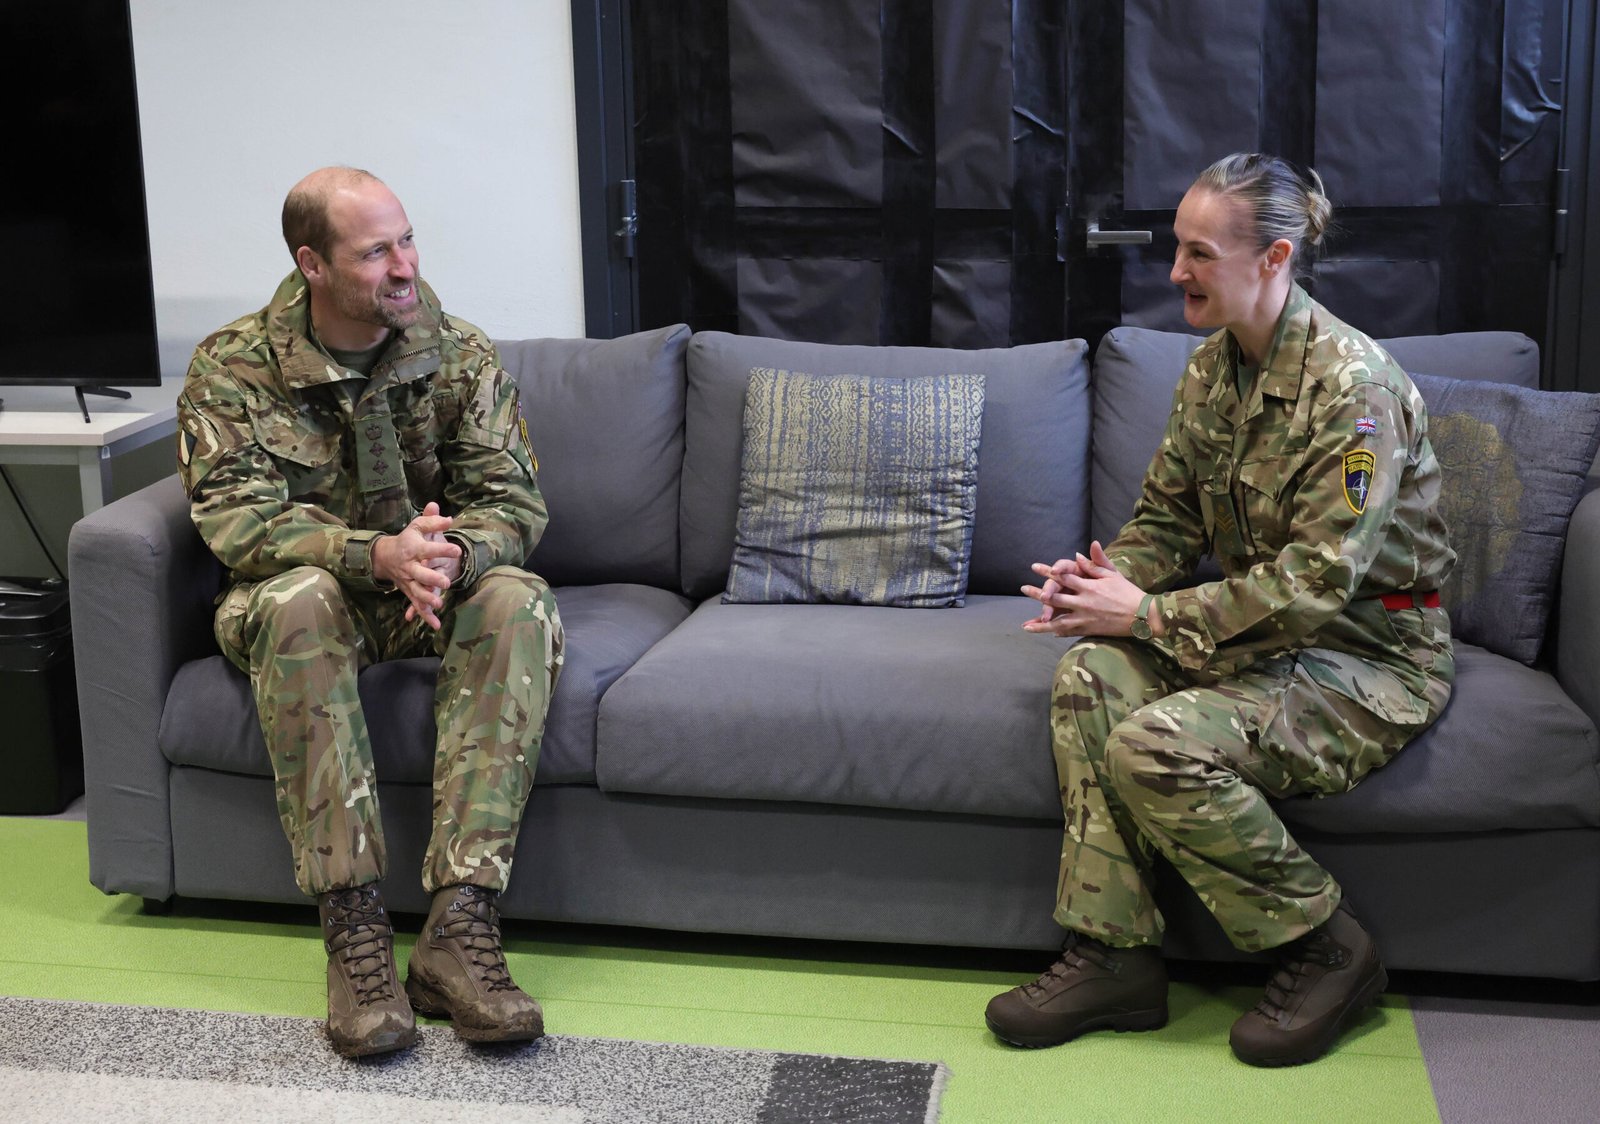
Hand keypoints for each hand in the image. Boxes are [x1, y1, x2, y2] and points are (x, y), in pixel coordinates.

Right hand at [372, 502, 460, 629]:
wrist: (384, 556)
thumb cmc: (407, 539)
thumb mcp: (417, 526)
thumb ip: (432, 521)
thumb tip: (449, 518)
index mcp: (413, 549)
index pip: (428, 549)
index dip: (442, 549)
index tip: (457, 550)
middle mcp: (410, 566)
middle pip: (420, 574)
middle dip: (432, 578)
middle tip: (446, 582)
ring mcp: (409, 581)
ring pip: (417, 592)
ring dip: (427, 599)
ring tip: (439, 604)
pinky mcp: (409, 592)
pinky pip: (416, 605)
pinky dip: (425, 616)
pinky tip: (436, 625)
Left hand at [1021, 542, 1150, 637]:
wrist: (1143, 616)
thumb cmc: (1128, 592)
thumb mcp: (1113, 574)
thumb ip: (1096, 563)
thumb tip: (1082, 551)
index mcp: (1089, 586)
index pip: (1064, 577)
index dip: (1048, 572)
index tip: (1035, 567)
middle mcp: (1084, 602)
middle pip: (1055, 597)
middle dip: (1038, 594)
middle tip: (1023, 589)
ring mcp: (1085, 618)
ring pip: (1058, 621)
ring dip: (1041, 623)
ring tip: (1026, 626)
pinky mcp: (1089, 630)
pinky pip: (1070, 632)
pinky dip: (1058, 632)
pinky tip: (1048, 633)